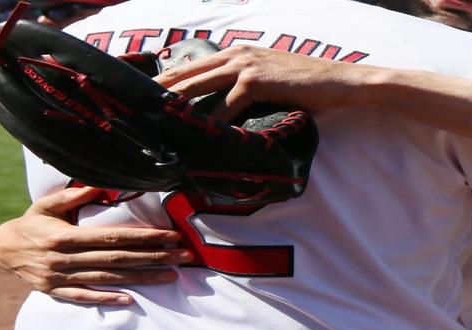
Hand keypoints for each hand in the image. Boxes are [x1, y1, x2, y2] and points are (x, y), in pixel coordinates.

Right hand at [0, 187, 191, 304]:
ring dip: (142, 278)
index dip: (143, 237)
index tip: (169, 236)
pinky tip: (131, 299)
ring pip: (109, 279)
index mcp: (65, 236)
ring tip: (170, 277)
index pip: (112, 237)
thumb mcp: (47, 205)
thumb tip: (99, 183)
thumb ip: (73, 195)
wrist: (1, 250)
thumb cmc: (31, 223)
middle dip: (153, 257)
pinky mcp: (57, 292)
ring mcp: (61, 278)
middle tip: (183, 257)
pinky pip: (85, 298)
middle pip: (118, 258)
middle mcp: (65, 258)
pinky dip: (107, 299)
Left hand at [154, 47, 381, 120]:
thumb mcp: (271, 82)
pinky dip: (212, 120)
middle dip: (158, 90)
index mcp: (236, 52)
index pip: (192, 67)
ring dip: (175, 103)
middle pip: (186, 72)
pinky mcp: (257, 81)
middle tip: (133, 107)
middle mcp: (236, 54)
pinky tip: (198, 134)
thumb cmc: (308, 86)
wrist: (339, 81)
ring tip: (152, 119)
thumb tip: (225, 111)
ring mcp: (245, 65)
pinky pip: (227, 104)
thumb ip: (245, 89)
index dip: (167, 80)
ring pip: (198, 84)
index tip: (145, 95)